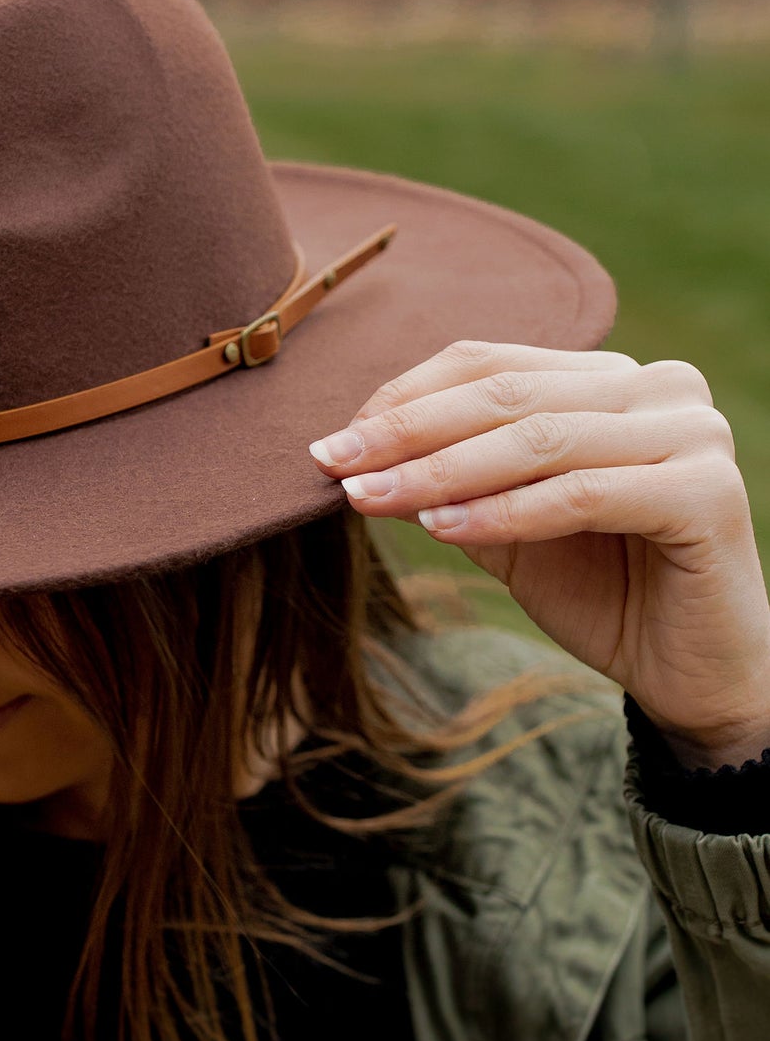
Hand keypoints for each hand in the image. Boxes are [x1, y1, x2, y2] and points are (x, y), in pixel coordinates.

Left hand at [308, 341, 769, 769]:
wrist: (691, 676)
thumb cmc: (602, 593)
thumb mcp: (505, 528)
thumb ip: (447, 483)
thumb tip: (352, 454)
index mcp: (612, 379)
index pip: (491, 364)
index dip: (405, 397)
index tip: (333, 442)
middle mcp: (660, 387)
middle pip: (508, 394)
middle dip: (408, 431)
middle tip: (333, 461)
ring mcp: (692, 432)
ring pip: (540, 440)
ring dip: (442, 471)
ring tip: (369, 497)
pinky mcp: (707, 492)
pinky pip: (581, 493)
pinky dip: (504, 511)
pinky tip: (441, 529)